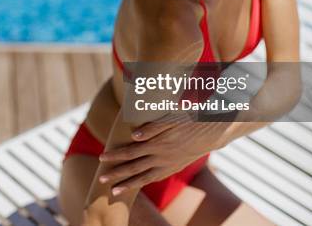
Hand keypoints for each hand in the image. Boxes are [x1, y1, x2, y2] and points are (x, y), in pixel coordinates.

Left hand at [97, 113, 229, 193]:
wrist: (211, 133)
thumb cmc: (188, 120)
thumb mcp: (170, 119)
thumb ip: (152, 127)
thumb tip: (134, 135)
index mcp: (157, 144)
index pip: (130, 152)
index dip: (114, 156)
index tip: (101, 158)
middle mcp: (161, 158)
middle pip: (133, 169)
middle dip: (116, 175)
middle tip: (101, 180)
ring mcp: (168, 165)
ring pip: (144, 179)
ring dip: (127, 185)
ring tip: (114, 192)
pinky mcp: (173, 168)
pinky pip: (155, 178)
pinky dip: (143, 183)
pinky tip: (134, 185)